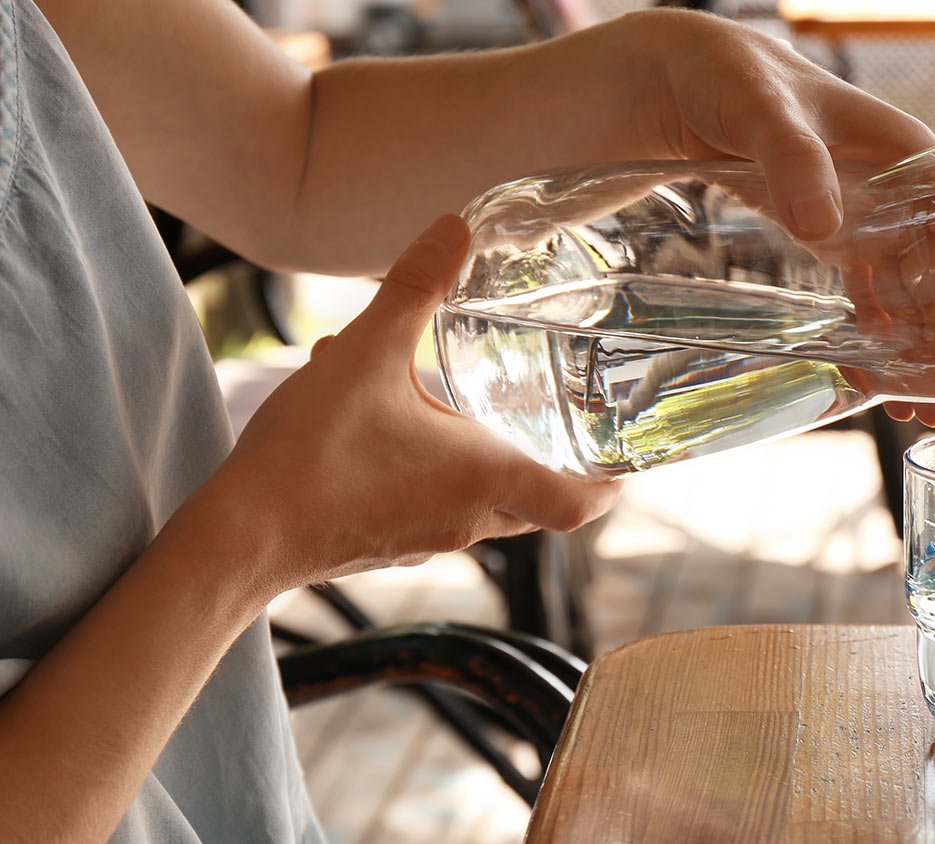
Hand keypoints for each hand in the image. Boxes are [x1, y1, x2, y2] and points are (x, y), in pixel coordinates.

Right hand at [203, 215, 618, 596]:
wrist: (237, 539)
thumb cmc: (310, 455)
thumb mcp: (366, 355)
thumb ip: (414, 288)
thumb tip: (454, 228)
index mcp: (485, 479)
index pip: (579, 505)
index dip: (610, 487)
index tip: (626, 465)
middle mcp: (467, 520)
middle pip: (538, 507)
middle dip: (554, 469)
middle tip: (564, 428)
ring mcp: (426, 539)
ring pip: (482, 506)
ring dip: (485, 462)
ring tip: (462, 408)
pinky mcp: (387, 545)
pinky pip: (432, 507)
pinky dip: (434, 471)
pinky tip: (389, 423)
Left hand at [622, 11, 934, 425]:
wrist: (684, 79)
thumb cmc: (730, 77)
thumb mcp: (760, 111)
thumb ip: (791, 159)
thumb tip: (821, 228)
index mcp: (912, 156)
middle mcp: (906, 189)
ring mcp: (873, 215)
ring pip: (917, 292)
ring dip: (920, 350)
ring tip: (909, 409)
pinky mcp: (836, 234)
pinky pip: (871, 293)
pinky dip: (876, 336)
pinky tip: (867, 378)